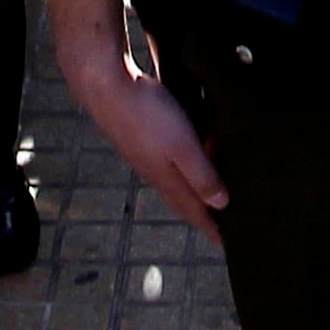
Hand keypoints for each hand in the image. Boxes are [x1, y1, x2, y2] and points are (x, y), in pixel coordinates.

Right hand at [68, 46, 226, 238]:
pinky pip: (164, 164)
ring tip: (203, 200)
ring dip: (189, 194)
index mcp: (167, 178)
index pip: (194, 210)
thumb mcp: (183, 146)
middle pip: (182, 200)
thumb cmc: (146, 113)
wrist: (104, 85)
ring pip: (172, 182)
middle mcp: (154, 172)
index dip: (211, 227)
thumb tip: (221, 204)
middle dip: (200, 216)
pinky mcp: (138, 139)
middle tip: (217, 228)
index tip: (226, 244)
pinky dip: (178, 172)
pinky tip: (179, 163)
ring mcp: (144, 156)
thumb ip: (202, 175)